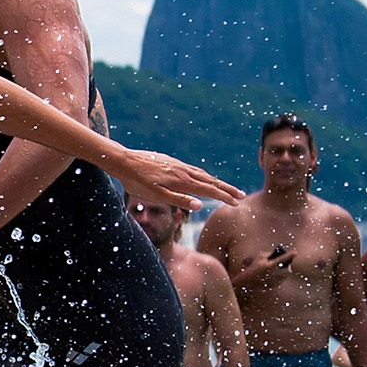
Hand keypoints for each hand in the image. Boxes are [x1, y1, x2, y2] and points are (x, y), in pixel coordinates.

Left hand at [115, 149, 245, 209]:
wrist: (123, 161)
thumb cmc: (137, 182)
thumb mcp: (156, 195)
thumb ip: (178, 200)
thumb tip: (200, 205)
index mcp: (182, 181)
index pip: (209, 190)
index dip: (224, 196)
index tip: (236, 203)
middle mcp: (183, 171)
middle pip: (210, 180)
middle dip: (227, 189)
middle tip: (242, 196)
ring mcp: (178, 165)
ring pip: (202, 174)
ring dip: (216, 181)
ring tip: (226, 188)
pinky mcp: (171, 162)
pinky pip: (193, 169)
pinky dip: (203, 175)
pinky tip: (201, 177)